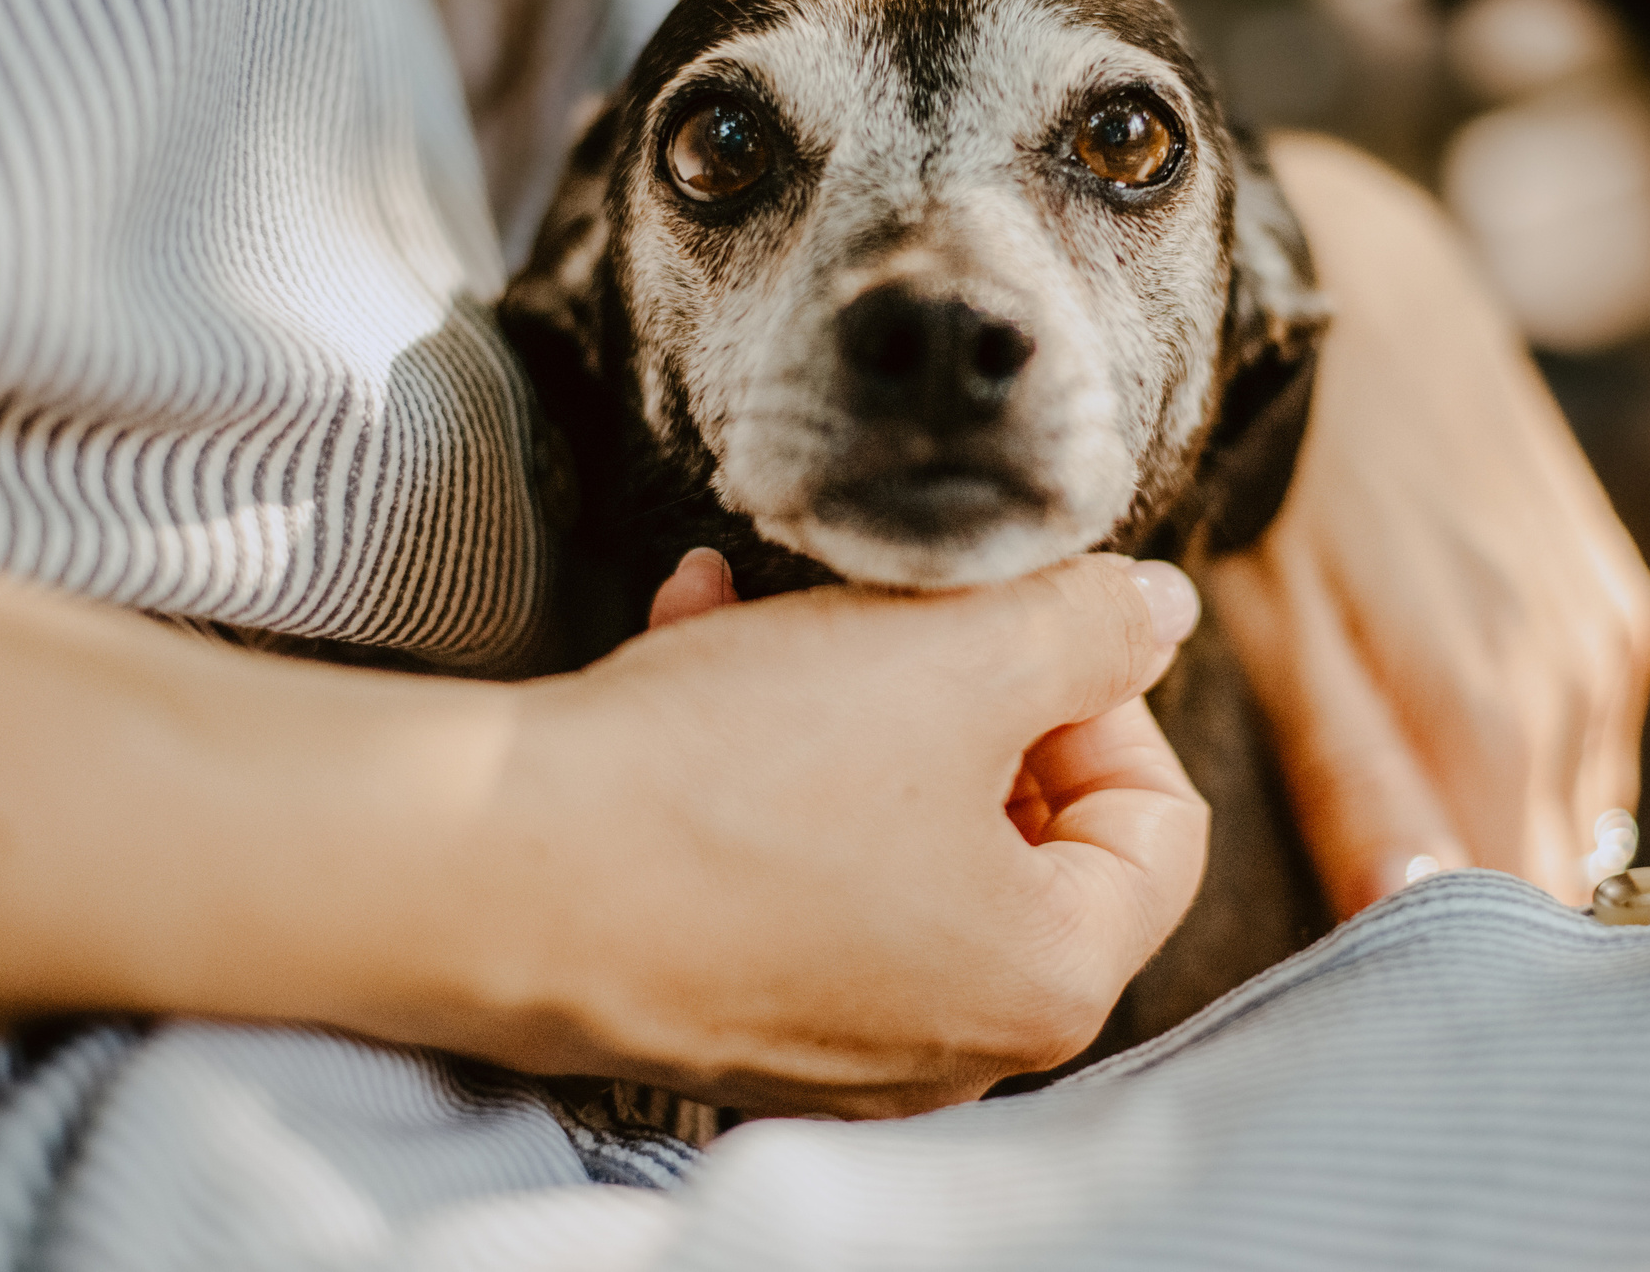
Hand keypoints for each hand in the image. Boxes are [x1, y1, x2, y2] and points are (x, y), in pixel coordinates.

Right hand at [369, 552, 1209, 1117]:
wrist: (490, 869)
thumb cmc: (736, 778)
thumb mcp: (952, 655)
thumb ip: (1091, 625)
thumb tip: (1157, 611)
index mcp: (1045, 982)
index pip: (1159, 823)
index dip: (1104, 690)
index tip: (1015, 620)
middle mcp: (952, 1043)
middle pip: (1022, 823)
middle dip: (955, 681)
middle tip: (889, 607)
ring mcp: (832, 1035)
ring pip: (891, 819)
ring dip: (842, 689)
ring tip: (760, 606)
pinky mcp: (724, 999)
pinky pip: (789, 854)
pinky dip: (759, 743)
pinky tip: (691, 636)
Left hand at [1205, 136, 1649, 912]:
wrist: (1351, 272)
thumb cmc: (1267, 456)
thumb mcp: (1271, 619)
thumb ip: (1354, 773)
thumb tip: (1412, 915)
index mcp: (1489, 713)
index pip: (1501, 915)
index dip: (1436, 962)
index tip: (1371, 980)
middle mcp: (1578, 687)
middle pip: (1551, 880)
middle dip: (1475, 918)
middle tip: (1374, 918)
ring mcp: (1612, 640)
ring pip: (1576, 814)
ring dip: (1506, 840)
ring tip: (1407, 829)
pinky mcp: (1617, 597)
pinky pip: (1590, 742)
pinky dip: (1529, 769)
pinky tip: (1454, 740)